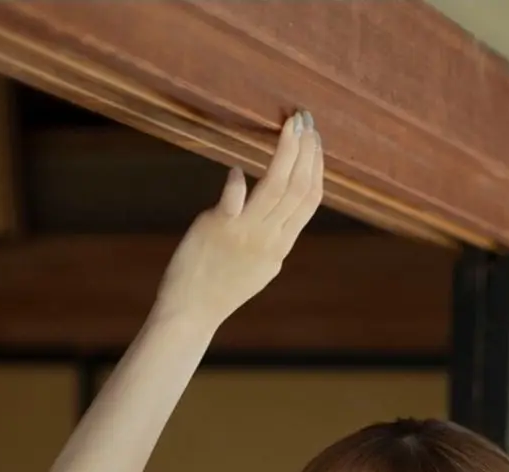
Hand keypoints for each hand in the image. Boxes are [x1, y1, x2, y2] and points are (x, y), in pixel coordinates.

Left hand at [153, 111, 323, 332]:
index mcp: (281, 246)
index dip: (316, 167)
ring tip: (289, 127)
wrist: (192, 312)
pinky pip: (233, 198)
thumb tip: (268, 200)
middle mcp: (269, 239)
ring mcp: (245, 233)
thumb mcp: (259, 265)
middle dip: (306, 151)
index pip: (309, 200)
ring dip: (285, 152)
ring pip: (276, 186)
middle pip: (298, 188)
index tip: (316, 141)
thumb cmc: (221, 287)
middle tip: (306, 121)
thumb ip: (270, 233)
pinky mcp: (218, 229)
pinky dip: (237, 182)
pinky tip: (235, 169)